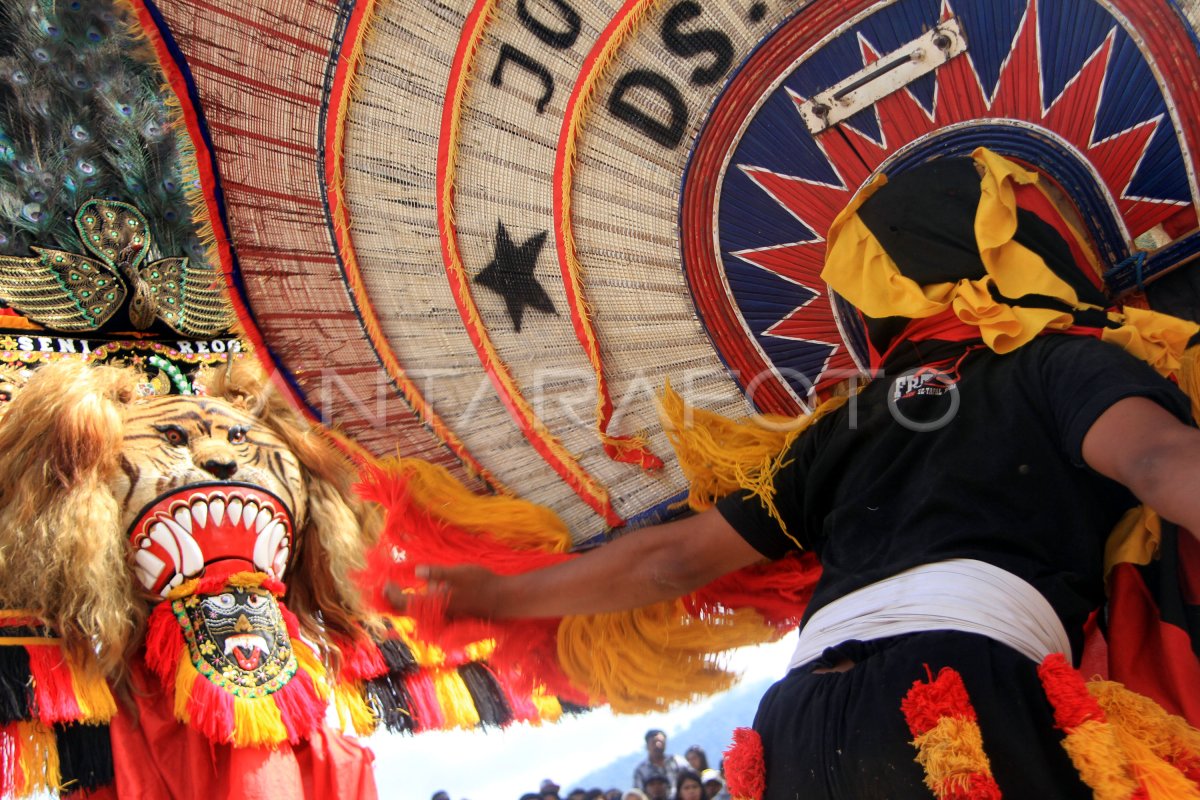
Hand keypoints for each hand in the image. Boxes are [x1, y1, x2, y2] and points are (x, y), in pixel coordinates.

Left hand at [384, 563, 506, 618]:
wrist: (503, 600)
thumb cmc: (482, 582)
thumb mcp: (460, 572)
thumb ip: (438, 573)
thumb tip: (417, 571)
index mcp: (436, 603)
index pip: (405, 603)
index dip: (391, 594)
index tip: (385, 582)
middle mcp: (437, 613)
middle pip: (408, 611)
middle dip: (395, 599)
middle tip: (388, 586)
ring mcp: (444, 616)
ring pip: (418, 612)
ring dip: (407, 602)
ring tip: (402, 589)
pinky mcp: (450, 615)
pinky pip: (428, 612)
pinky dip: (420, 604)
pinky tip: (426, 593)